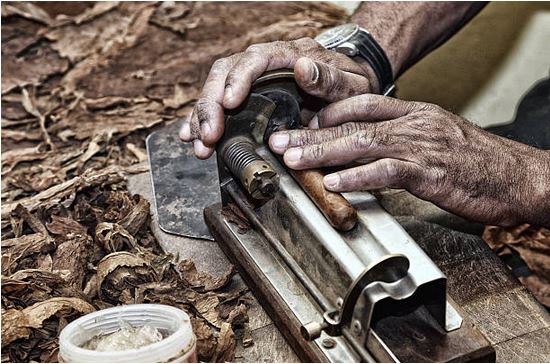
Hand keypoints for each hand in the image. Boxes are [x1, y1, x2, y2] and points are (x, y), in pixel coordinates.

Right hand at [179, 37, 378, 158]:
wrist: (349, 86)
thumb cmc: (350, 84)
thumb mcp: (350, 83)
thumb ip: (329, 78)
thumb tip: (303, 67)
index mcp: (289, 54)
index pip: (255, 58)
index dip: (238, 79)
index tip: (229, 103)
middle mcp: (265, 64)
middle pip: (225, 73)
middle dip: (211, 104)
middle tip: (209, 135)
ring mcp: (252, 80)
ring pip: (216, 89)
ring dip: (202, 117)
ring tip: (199, 144)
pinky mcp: (246, 97)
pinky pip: (218, 105)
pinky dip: (202, 120)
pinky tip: (190, 136)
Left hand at [268, 94, 549, 226]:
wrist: (519, 177)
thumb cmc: (477, 162)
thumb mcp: (436, 139)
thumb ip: (402, 140)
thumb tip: (369, 151)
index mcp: (414, 113)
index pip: (362, 104)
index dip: (328, 113)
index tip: (302, 124)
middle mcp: (413, 124)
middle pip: (351, 124)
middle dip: (310, 133)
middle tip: (278, 141)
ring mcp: (421, 146)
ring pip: (362, 144)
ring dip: (323, 152)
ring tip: (292, 159)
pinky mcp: (431, 172)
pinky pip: (387, 171)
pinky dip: (357, 176)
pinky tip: (333, 182)